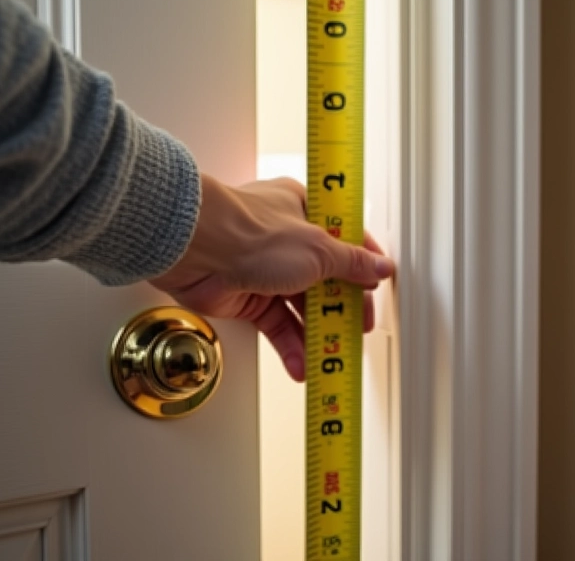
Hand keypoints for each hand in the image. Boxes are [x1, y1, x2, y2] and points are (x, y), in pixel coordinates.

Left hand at [149, 174, 394, 381]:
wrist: (194, 250)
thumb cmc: (248, 232)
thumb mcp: (317, 248)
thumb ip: (351, 263)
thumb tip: (379, 268)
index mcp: (306, 211)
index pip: (345, 239)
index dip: (363, 264)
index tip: (376, 286)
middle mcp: (287, 238)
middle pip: (325, 277)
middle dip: (341, 306)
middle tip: (356, 328)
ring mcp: (267, 268)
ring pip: (300, 305)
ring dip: (315, 332)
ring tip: (332, 355)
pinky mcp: (248, 296)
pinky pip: (275, 325)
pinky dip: (289, 345)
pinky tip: (301, 364)